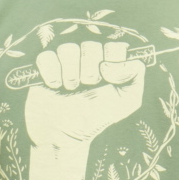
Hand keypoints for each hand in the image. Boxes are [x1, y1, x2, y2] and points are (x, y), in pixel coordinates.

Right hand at [25, 41, 146, 179]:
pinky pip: (46, 56)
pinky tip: (55, 86)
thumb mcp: (127, 100)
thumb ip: (135, 76)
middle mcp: (88, 57)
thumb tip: (121, 60)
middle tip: (88, 86)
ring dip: (71, 74)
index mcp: (109, 62)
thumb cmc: (97, 117)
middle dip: (91, 71)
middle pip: (91, 46)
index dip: (112, 59)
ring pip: (68, 48)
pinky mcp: (43, 66)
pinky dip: (52, 73)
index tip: (108, 77)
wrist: (65, 134)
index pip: (115, 45)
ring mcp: (65, 60)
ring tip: (71, 89)